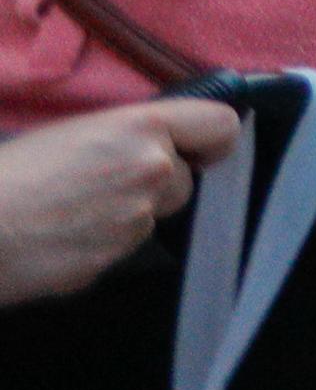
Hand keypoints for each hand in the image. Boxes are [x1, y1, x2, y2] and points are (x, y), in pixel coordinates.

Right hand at [0, 95, 246, 305]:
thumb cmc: (10, 171)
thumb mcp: (74, 131)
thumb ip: (128, 135)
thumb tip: (158, 145)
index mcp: (142, 128)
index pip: (221, 126)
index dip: (209, 140)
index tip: (197, 148)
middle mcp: (151, 172)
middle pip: (182, 180)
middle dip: (154, 183)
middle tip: (101, 183)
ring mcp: (134, 221)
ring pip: (149, 217)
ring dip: (124, 216)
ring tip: (68, 212)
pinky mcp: (111, 263)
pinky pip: (118, 250)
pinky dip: (97, 245)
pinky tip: (58, 239)